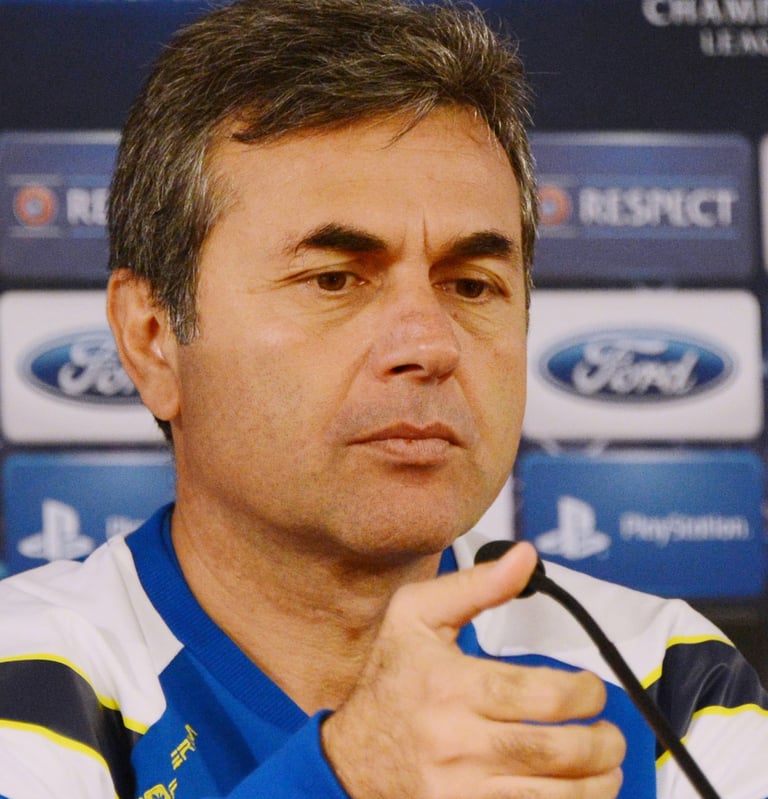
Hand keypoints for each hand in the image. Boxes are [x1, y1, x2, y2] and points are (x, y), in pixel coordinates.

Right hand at [321, 542, 624, 798]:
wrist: (349, 756)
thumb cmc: (390, 677)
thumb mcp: (416, 615)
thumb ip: (476, 585)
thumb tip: (525, 557)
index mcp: (450, 685)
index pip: (539, 695)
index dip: (582, 694)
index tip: (590, 691)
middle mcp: (456, 742)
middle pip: (553, 751)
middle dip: (600, 743)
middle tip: (609, 734)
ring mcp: (461, 791)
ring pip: (552, 797)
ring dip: (596, 784)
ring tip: (606, 766)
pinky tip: (577, 793)